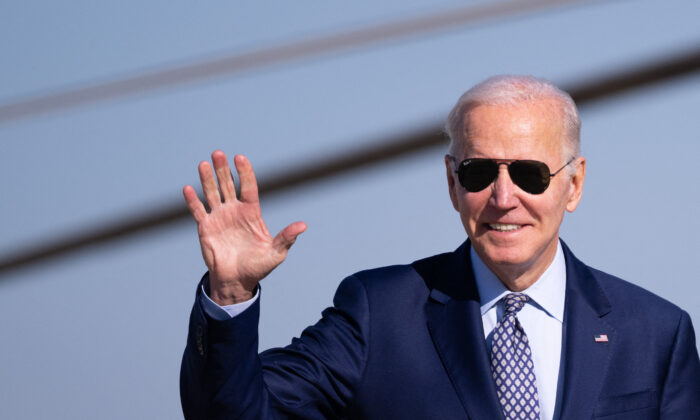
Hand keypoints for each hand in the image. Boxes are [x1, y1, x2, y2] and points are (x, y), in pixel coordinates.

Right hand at [183, 151, 306, 304]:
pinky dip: (192, 200)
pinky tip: (188, 188)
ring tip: (204, 163)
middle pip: (228, 184)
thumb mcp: (276, 253)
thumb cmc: (258, 266)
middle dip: (223, 169)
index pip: (248, 187)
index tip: (240, 158)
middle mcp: (234, 211)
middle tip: (218, 153)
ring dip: (207, 179)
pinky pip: (198, 210)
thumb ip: (287, 237)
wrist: (237, 281)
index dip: (244, 172)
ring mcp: (219, 217)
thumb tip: (303, 226)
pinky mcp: (205, 227)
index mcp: (251, 212)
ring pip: (212, 193)